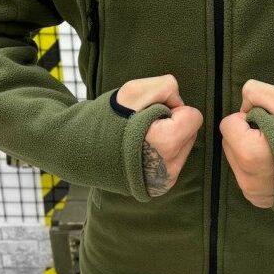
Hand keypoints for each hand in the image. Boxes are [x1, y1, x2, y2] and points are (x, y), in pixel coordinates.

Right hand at [117, 74, 202, 197]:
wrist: (80, 150)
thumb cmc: (107, 118)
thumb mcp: (135, 90)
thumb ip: (166, 87)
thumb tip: (180, 103)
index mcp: (166, 144)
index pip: (194, 116)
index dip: (172, 107)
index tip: (150, 112)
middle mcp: (169, 168)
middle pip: (191, 132)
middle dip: (172, 123)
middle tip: (142, 124)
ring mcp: (165, 180)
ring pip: (184, 147)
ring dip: (168, 137)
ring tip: (140, 138)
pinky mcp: (160, 187)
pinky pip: (174, 160)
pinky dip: (162, 151)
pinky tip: (142, 150)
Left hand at [220, 79, 273, 208]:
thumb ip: (254, 92)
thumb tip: (242, 106)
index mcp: (251, 156)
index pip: (228, 125)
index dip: (249, 117)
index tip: (271, 121)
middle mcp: (250, 181)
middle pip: (229, 143)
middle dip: (247, 135)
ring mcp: (255, 194)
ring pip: (236, 160)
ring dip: (251, 150)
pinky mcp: (261, 200)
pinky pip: (246, 176)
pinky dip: (257, 167)